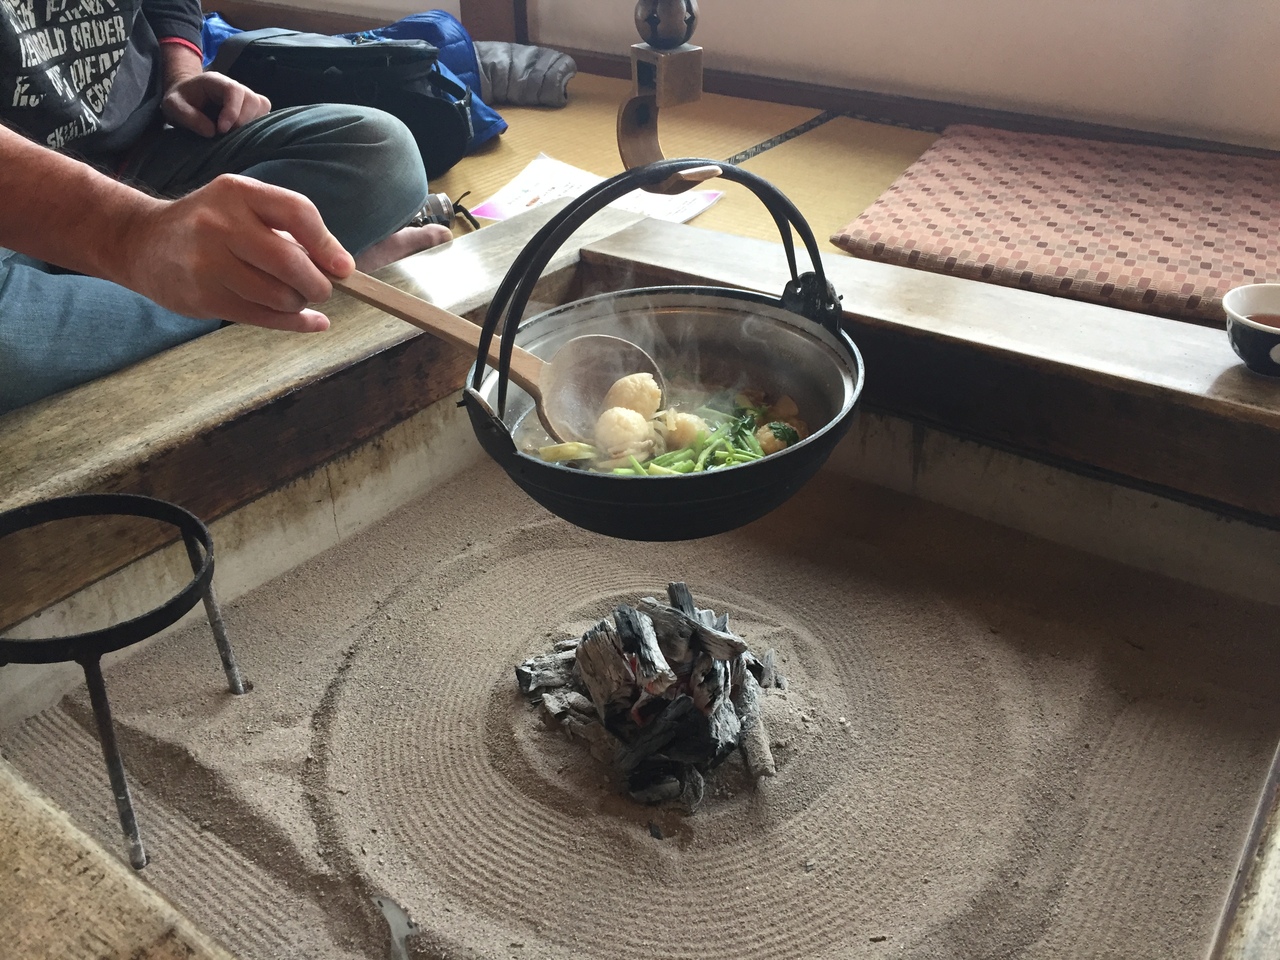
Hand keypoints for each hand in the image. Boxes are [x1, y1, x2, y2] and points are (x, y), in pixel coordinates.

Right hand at [119, 174, 354, 330]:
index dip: (326, 244)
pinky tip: (310, 322)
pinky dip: (295, 323)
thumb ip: (287, 228)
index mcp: (238, 193)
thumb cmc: (209, 225)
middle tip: (321, 289)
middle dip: (318, 283)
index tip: (344, 268)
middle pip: (290, 262)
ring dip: (299, 303)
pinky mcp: (204, 297)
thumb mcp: (242, 206)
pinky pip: (263, 318)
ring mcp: (208, 262)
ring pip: (278, 296)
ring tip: (293, 296)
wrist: (141, 242)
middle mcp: (220, 224)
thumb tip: (340, 267)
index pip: (297, 212)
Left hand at [162, 72, 270, 136]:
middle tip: (226, 135)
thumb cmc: (180, 101)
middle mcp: (235, 87)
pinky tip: (241, 134)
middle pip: (253, 100)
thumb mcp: (173, 106)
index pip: (234, 90)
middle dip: (242, 121)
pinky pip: (264, 116)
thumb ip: (188, 116)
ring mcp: (245, 98)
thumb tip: (212, 132)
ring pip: (262, 107)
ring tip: (233, 134)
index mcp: (216, 81)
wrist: (186, 100)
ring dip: (251, 124)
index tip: (221, 130)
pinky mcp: (251, 110)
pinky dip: (257, 126)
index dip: (232, 111)